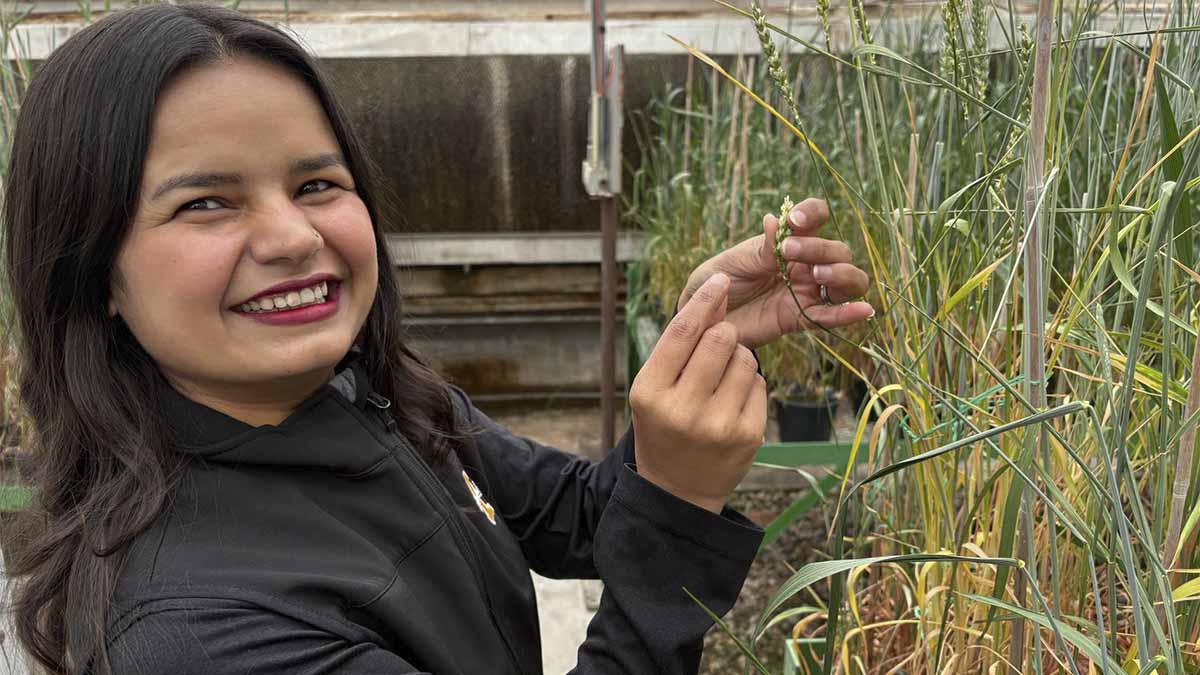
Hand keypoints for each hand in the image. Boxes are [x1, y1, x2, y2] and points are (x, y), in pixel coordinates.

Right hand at [630, 273, 766, 513]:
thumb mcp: (652, 389)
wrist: (677, 489)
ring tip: (720, 382)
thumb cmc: (663, 427)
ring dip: (737, 359)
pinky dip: (748, 384)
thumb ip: (678, 348)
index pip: (682, 332)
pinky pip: (759, 383)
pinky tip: (731, 403)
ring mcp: (719, 425)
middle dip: (723, 332)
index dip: (704, 300)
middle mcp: (683, 410)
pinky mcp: (749, 435)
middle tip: (717, 342)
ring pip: (745, 358)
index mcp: (650, 393)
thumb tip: (715, 297)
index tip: (721, 279)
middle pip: (720, 339)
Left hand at [676, 198, 873, 347]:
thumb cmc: (715, 282)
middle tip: (787, 252)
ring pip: (847, 281)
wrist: (702, 318)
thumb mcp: (734, 261)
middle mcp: (805, 265)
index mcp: (788, 241)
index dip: (813, 214)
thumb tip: (773, 221)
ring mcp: (806, 292)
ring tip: (817, 276)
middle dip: (819, 248)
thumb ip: (759, 248)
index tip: (794, 220)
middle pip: (837, 251)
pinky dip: (849, 314)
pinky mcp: (801, 319)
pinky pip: (830, 317)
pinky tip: (864, 310)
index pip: (816, 218)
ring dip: (841, 274)